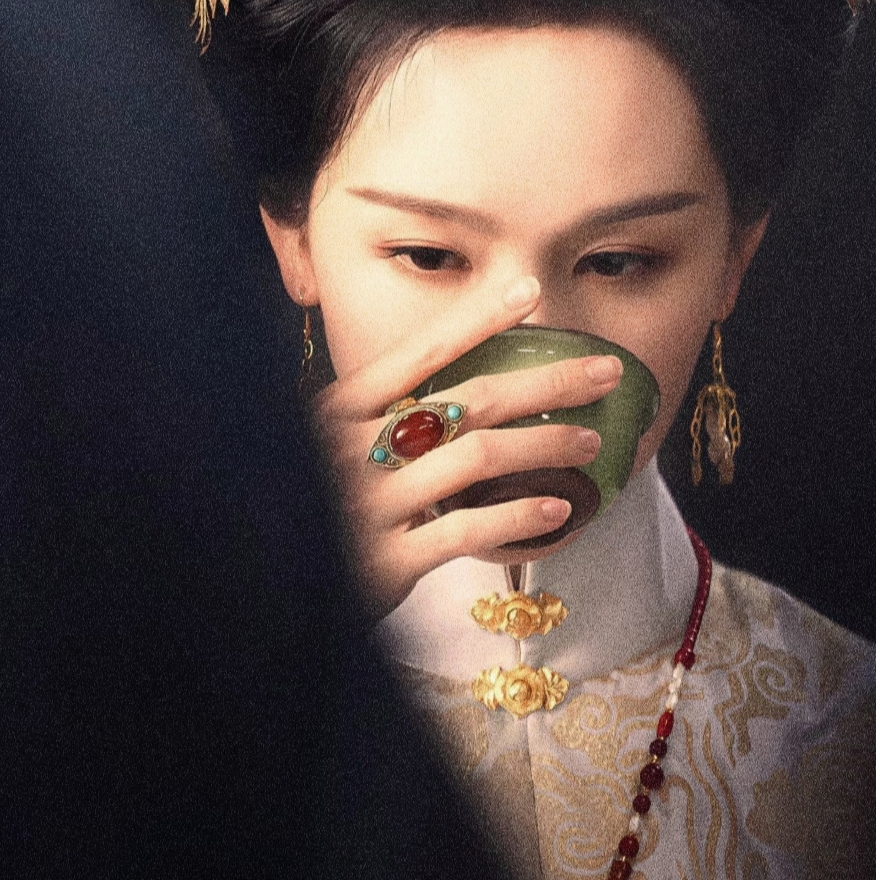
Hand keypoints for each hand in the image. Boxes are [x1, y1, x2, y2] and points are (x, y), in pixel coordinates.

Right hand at [310, 278, 620, 615]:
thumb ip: (381, 418)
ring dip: (546, 445)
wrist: (266, 590)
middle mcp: (351, 447)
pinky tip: (557, 510)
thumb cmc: (310, 509)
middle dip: (548, 381)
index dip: (477, 316)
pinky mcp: (386, 562)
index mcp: (338, 409)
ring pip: (477, 457)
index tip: (531, 289)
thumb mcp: (328, 449)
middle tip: (606, 372)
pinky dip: (518, 516)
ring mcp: (368, 506)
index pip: (420, 350)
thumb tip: (458, 387)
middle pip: (469, 399)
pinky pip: (466, 530)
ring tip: (591, 443)